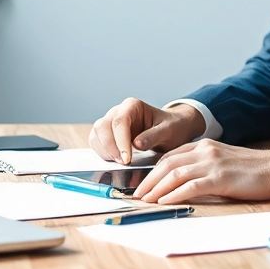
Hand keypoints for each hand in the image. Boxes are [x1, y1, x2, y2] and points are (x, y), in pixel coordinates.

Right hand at [88, 98, 205, 163]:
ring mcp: (111, 123)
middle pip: (102, 127)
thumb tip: (136, 144)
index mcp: (132, 106)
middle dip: (110, 147)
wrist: (173, 129)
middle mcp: (118, 112)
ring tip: (121, 162)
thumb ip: (153, 136)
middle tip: (124, 162)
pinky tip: (115, 160)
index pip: (120, 121)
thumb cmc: (172, 126)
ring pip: (96, 135)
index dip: (120, 141)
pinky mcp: (108, 136)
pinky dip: (102, 153)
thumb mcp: (169, 130)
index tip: (127, 159)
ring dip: (105, 151)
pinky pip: (97, 143)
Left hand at [135, 140, 269, 203]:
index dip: (152, 171)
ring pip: (174, 173)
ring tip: (145, 200)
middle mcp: (204, 151)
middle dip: (148, 180)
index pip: (170, 156)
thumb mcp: (223, 163)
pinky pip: (191, 185)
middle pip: (166, 164)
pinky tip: (165, 201)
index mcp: (204, 146)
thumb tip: (184, 185)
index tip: (142, 185)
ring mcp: (212, 163)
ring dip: (156, 188)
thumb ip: (204, 169)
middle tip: (137, 195)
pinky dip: (174, 194)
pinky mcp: (220, 177)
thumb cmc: (254, 171)